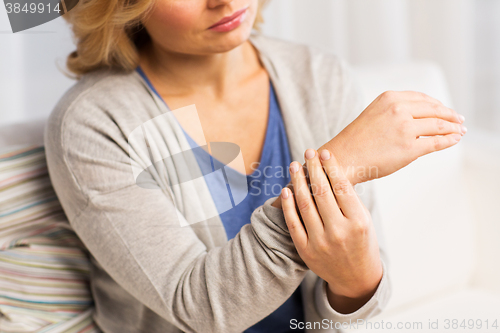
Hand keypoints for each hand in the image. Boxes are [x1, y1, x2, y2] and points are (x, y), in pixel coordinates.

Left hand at [281, 148, 382, 311]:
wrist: (356, 278)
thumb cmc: (362, 242)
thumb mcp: (364, 220)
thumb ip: (348, 199)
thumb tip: (329, 169)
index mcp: (358, 222)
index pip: (341, 187)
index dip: (331, 167)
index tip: (324, 153)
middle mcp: (339, 232)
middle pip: (321, 192)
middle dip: (313, 168)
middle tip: (308, 152)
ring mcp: (320, 242)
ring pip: (305, 204)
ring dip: (297, 181)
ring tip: (295, 166)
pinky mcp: (306, 250)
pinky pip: (293, 223)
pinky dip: (288, 205)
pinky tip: (286, 189)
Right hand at [321, 91, 466, 184]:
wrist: (342, 158)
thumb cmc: (357, 141)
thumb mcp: (375, 115)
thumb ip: (397, 112)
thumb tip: (423, 120)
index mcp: (389, 98)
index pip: (422, 98)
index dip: (438, 105)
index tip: (446, 110)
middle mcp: (398, 109)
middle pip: (435, 109)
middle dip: (450, 115)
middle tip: (459, 120)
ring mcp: (404, 128)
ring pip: (439, 125)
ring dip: (453, 128)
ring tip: (459, 131)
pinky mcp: (409, 147)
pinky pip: (437, 142)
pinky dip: (449, 140)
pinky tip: (454, 140)